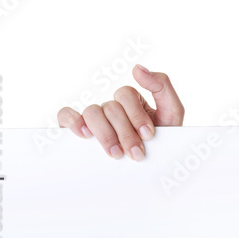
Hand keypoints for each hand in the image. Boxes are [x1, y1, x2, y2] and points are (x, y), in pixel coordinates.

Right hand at [57, 64, 184, 160]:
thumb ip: (162, 86)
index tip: (149, 135)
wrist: (153, 169)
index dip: (136, 115)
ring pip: (92, 112)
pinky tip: (85, 135)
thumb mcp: (172, 112)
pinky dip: (72, 121)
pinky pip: (65, 115)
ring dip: (105, 135)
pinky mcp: (78, 130)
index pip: (125, 94)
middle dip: (125, 133)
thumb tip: (136, 68)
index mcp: (132, 101)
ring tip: (116, 154)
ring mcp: (95, 118)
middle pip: (110, 108)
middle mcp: (112, 108)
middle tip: (136, 153)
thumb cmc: (163, 140)